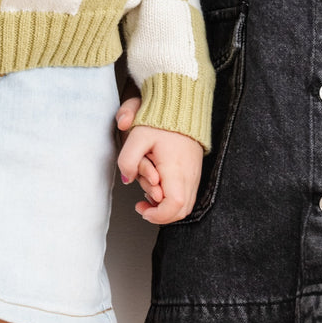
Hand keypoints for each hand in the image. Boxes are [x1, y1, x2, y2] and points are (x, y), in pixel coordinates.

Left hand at [117, 103, 203, 223]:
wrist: (182, 107)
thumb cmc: (160, 121)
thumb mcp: (137, 136)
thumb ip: (128, 160)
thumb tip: (127, 179)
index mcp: (176, 169)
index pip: (174, 205)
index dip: (158, 215)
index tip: (143, 210)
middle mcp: (189, 175)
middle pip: (181, 211)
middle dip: (160, 216)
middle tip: (142, 207)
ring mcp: (194, 175)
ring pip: (184, 206)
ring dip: (164, 208)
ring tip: (147, 197)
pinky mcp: (194, 173)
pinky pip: (186, 196)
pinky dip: (170, 199)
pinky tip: (157, 188)